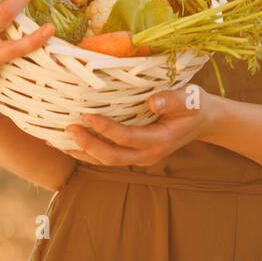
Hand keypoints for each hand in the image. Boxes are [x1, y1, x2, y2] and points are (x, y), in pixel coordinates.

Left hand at [64, 84, 224, 166]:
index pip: (126, 137)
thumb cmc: (195, 104)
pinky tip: (71, 143)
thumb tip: (153, 102)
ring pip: (106, 162)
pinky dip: (88, 151)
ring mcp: (140, 157)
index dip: (104, 128)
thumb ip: (172, 100)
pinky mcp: (134, 154)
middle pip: (111, 158)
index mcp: (159, 141)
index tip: (85, 115)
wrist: (203, 120)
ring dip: (82, 152)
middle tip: (68, 128)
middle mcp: (148, 154)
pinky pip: (107, 157)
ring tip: (58, 140)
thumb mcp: (190, 98)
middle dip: (87, 144)